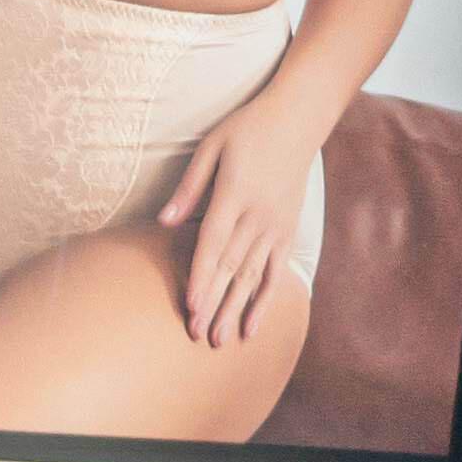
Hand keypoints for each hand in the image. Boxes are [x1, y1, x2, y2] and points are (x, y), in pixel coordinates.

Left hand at [165, 86, 334, 354]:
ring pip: (253, 277)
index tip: (191, 304)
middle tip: (197, 337)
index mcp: (235, 196)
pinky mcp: (289, 232)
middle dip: (214, 304)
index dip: (202, 276)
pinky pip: (276, 272)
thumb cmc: (246, 130)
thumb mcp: (210, 148)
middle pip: (231, 268)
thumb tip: (163, 221)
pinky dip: (265, 299)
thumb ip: (189, 187)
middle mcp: (258, 218)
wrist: (298, 121)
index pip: (214, 244)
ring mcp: (277, 227)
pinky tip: (254, 324)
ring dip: (236, 310)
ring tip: (221, 340)